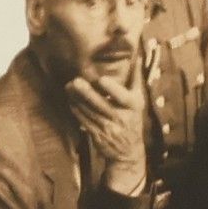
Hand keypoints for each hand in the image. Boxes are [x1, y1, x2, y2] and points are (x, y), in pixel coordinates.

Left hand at [67, 69, 147, 194]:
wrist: (129, 152)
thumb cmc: (133, 119)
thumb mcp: (139, 100)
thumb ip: (136, 79)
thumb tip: (138, 56)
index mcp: (133, 107)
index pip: (122, 97)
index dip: (112, 89)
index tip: (101, 79)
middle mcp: (120, 118)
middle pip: (101, 104)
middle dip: (87, 93)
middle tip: (74, 81)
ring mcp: (108, 128)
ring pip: (89, 112)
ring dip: (77, 99)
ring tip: (68, 87)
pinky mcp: (96, 135)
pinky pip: (84, 121)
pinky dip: (76, 110)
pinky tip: (70, 100)